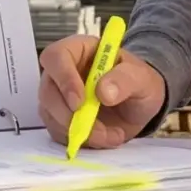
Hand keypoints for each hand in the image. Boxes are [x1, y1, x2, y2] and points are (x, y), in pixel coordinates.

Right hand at [37, 33, 165, 150]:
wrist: (139, 105)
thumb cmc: (138, 83)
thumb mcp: (142, 78)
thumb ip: (125, 80)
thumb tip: (103, 92)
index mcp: (79, 50)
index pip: (56, 57)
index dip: (63, 79)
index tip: (80, 102)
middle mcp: (62, 71)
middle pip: (48, 91)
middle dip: (69, 115)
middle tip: (98, 129)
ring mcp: (58, 96)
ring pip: (50, 115)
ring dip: (78, 131)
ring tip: (111, 135)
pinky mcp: (59, 118)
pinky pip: (58, 132)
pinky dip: (79, 140)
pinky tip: (103, 138)